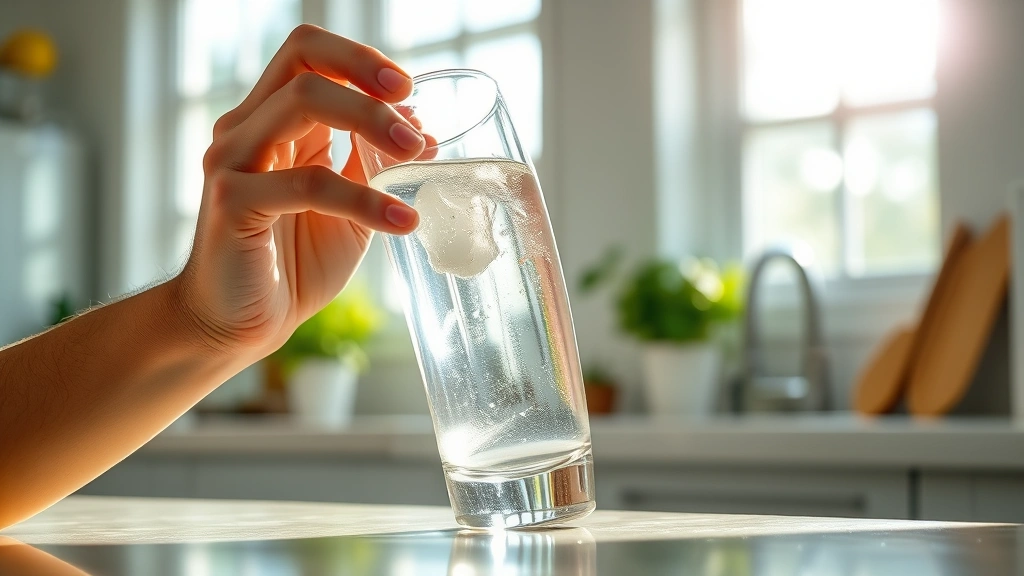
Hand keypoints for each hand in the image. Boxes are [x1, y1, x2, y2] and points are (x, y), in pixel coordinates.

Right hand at [171, 24, 424, 360]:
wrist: (242, 326)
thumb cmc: (293, 263)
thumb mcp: (349, 206)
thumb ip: (372, 163)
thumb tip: (419, 126)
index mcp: (272, 122)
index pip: (307, 53)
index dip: (360, 59)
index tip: (406, 88)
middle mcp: (246, 130)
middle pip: (305, 66)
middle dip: (369, 83)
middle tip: (414, 125)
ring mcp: (232, 161)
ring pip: (302, 104)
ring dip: (370, 122)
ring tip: (415, 155)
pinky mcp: (232, 203)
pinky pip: (307, 185)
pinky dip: (365, 199)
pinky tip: (402, 220)